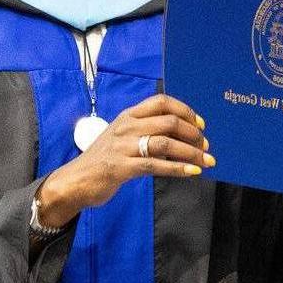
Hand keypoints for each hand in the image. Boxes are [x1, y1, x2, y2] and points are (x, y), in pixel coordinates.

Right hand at [37, 94, 209, 227]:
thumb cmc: (104, 159)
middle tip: (205, 147)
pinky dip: (178, 168)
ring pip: (166, 144)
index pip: (161, 102)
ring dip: (191, 153)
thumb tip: (180, 134)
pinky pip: (155, 165)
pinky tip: (192, 172)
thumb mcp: (123, 136)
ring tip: (206, 161)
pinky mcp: (122, 167)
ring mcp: (123, 146)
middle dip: (193, 135)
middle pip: (169, 122)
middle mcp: (126, 127)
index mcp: (128, 115)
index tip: (200, 125)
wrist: (76, 180)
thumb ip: (146, 131)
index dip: (185, 111)